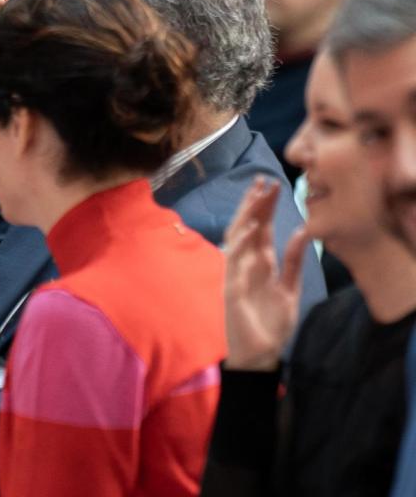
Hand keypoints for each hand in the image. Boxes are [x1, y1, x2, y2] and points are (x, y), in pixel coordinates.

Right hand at [223, 178, 308, 370]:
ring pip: (238, 239)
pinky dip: (243, 243)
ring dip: (247, 217)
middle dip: (254, 204)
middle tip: (264, 181)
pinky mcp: (232, 288)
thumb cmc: (272, 325)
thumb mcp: (290, 289)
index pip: (262, 229)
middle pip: (248, 228)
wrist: (260, 354)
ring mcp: (236, 275)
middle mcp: (246, 265)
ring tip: (257, 196)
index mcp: (260, 264)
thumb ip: (293, 262)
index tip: (273, 185)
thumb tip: (302, 232)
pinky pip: (235, 262)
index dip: (266, 207)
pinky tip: (252, 228)